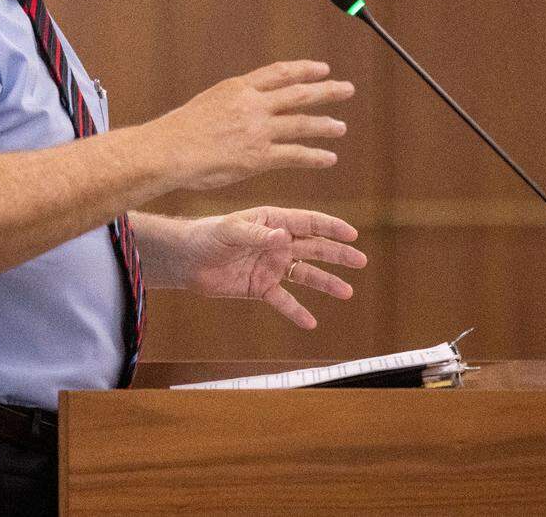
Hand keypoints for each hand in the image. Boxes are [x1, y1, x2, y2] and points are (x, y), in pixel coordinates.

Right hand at [149, 60, 353, 190]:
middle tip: (347, 88)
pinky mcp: (258, 157)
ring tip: (341, 127)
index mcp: (238, 89)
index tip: (321, 68)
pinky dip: (315, 156)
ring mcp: (257, 130)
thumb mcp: (207, 103)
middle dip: (326, 90)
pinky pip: (295, 155)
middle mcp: (252, 105)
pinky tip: (329, 158)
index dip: (303, 70)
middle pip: (298, 93)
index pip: (278, 73)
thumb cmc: (178, 132)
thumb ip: (230, 103)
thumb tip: (241, 105)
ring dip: (325, 125)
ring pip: (301, 123)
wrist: (168, 150)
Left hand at [177, 206, 367, 328]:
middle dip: (337, 254)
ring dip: (325, 282)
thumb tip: (284, 235)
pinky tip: (311, 322)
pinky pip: (283, 300)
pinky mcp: (259, 287)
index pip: (307, 223)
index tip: (352, 234)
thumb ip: (257, 233)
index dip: (330, 227)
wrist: (185, 259)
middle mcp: (275, 243)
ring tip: (347, 292)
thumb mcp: (230, 230)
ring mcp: (270, 266)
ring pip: (304, 275)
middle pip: (313, 248)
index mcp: (271, 222)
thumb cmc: (206, 235)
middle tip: (361, 260)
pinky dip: (296, 311)